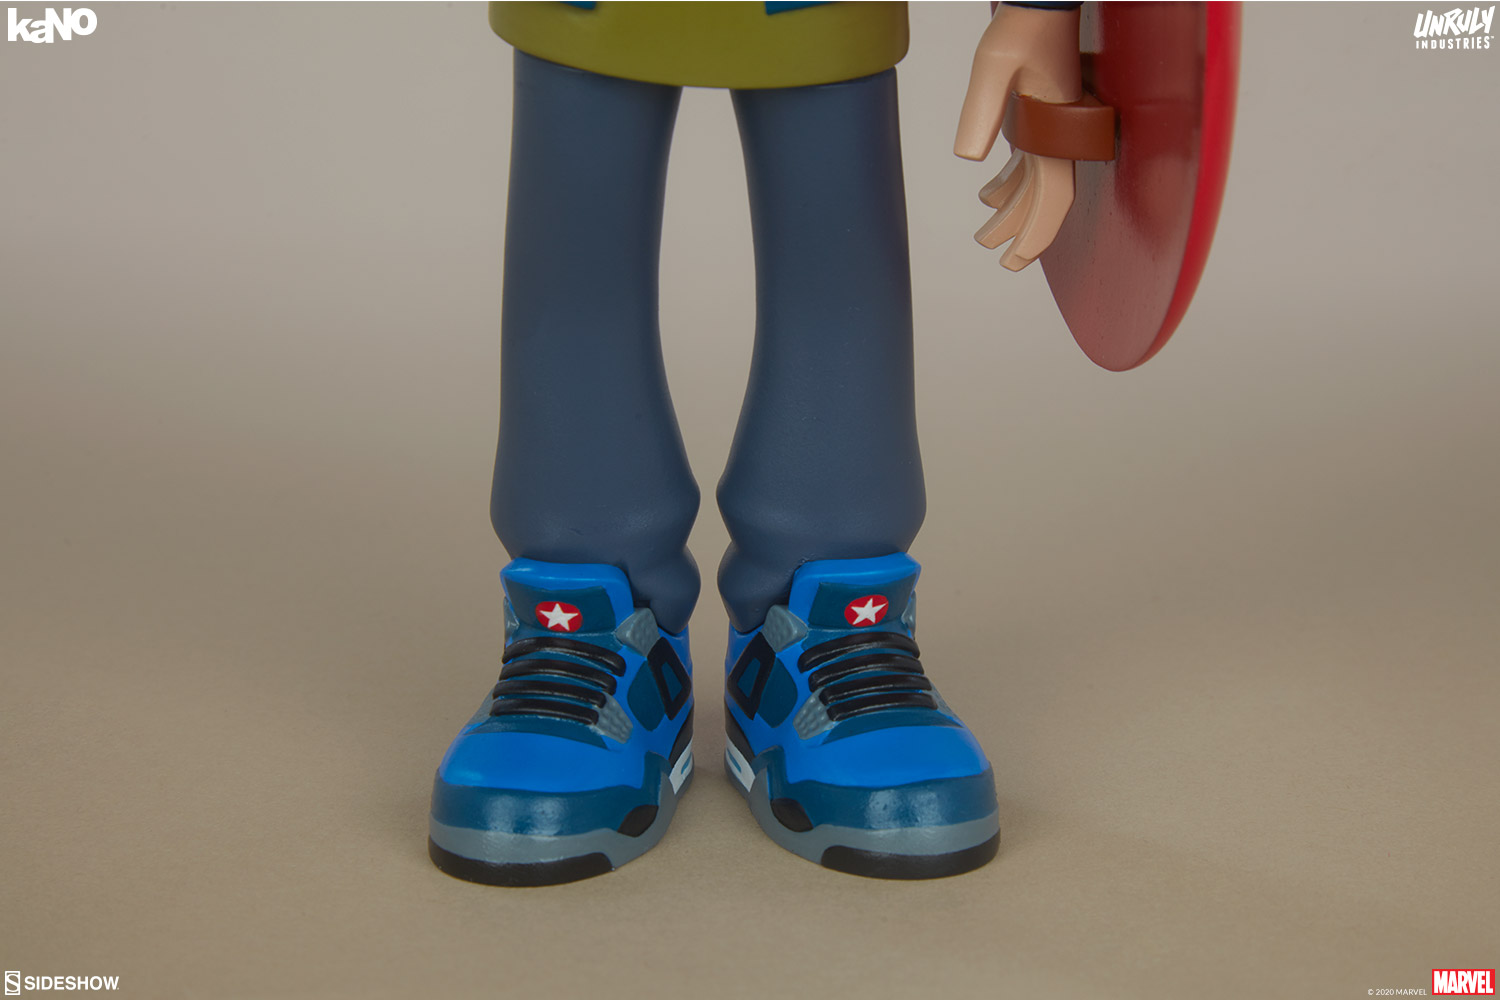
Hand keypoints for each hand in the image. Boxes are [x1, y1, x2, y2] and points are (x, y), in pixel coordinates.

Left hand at [954, 5, 1082, 270]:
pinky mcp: (1042, 113)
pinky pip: (1030, 161)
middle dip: (1023, 232)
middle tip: (1001, 262)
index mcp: (1055, 129)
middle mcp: (1060, 132)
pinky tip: (988, 194)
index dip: (1036, 233)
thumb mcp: (992, 67)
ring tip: (985, 234)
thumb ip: (981, 112)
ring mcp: (1053, 125)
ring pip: (1036, 181)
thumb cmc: (1022, 25)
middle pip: (1045, 197)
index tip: (1016, 260)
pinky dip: (1011, 182)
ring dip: (1013, 209)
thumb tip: (970, 159)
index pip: (1051, 196)